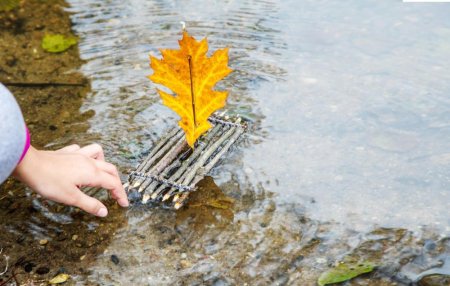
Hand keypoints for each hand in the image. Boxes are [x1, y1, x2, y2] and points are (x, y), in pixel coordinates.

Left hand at [13, 144, 128, 216]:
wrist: (29, 164)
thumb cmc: (49, 181)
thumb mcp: (71, 198)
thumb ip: (90, 204)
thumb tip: (105, 212)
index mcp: (92, 174)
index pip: (113, 184)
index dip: (121, 194)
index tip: (124, 204)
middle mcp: (89, 162)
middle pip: (110, 169)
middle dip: (116, 182)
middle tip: (115, 195)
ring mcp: (78, 155)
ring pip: (99, 154)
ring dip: (105, 164)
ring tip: (101, 174)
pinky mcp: (67, 153)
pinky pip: (82, 150)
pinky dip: (87, 155)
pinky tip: (82, 162)